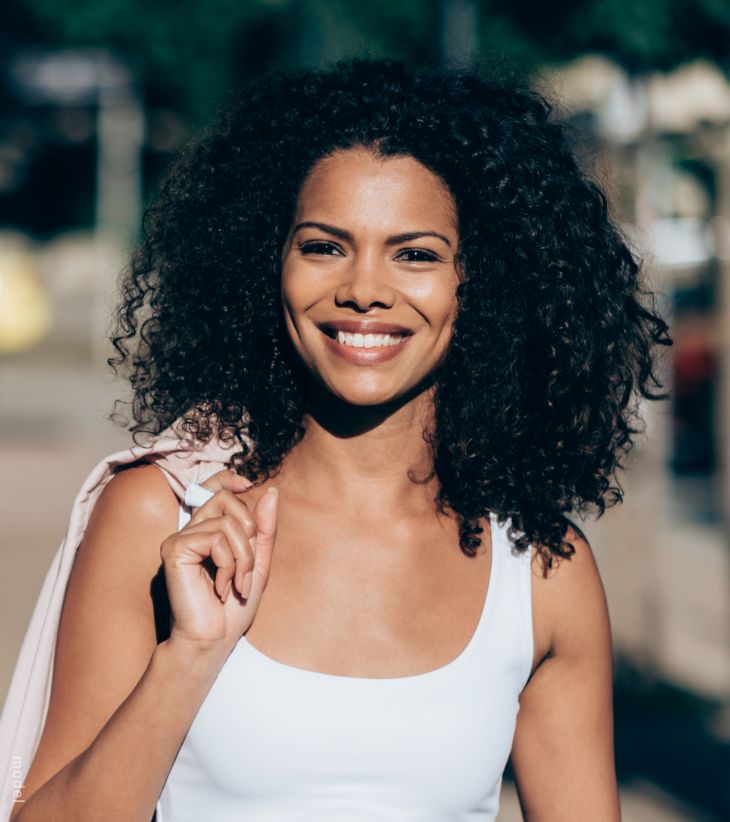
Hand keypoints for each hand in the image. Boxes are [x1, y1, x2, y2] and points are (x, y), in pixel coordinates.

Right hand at [160, 469, 277, 655]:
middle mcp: (189, 530)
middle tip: (247, 567)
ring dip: (243, 558)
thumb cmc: (233, 606)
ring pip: (226, 523)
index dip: (230, 479)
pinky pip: (215, 538)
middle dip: (249, 532)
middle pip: (225, 499)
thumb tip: (271, 491)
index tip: (248, 485)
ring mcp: (179, 538)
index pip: (215, 488)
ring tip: (236, 584)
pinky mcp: (174, 549)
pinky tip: (220, 588)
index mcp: (206, 530)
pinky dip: (228, 564)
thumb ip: (263, 529)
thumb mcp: (257, 562)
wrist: (214, 639)